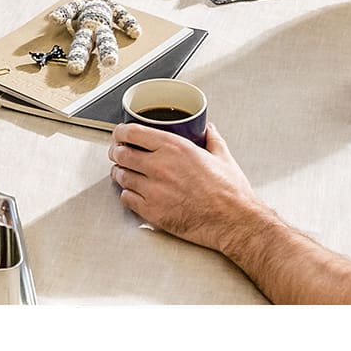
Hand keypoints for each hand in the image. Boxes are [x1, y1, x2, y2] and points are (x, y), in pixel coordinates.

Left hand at [107, 122, 266, 254]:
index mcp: (175, 148)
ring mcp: (153, 189)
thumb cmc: (230, 192)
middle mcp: (160, 166)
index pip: (133, 133)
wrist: (234, 221)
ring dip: (119, 173)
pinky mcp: (152, 211)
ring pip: (121, 176)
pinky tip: (133, 193)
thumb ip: (212, 139)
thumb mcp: (223, 157)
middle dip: (116, 152)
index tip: (120, 134)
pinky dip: (127, 194)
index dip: (121, 132)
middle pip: (122, 153)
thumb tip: (209, 129)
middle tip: (117, 154)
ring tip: (123, 173)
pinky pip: (126, 198)